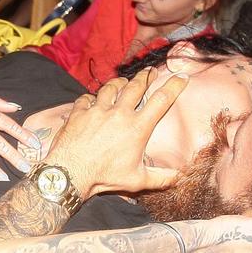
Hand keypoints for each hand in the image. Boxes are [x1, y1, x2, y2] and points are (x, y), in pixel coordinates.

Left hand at [46, 70, 186, 197]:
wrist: (70, 174)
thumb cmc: (104, 178)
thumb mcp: (137, 181)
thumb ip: (161, 178)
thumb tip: (179, 177)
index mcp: (137, 128)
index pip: (161, 100)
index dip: (174, 86)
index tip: (181, 77)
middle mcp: (119, 114)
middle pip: (136, 86)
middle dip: (145, 76)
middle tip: (150, 71)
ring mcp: (97, 111)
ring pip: (110, 87)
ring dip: (118, 82)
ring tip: (123, 81)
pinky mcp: (79, 112)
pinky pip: (86, 98)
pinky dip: (91, 97)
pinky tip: (92, 100)